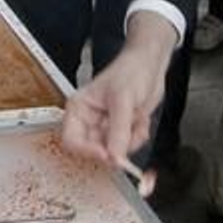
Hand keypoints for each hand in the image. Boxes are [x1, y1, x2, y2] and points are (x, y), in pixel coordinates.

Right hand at [60, 12, 175, 164]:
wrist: (150, 65)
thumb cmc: (130, 71)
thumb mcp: (123, 99)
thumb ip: (118, 130)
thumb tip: (114, 157)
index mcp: (79, 109)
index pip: (72, 140)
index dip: (88, 151)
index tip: (107, 155)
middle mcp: (89, 121)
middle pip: (94, 150)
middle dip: (116, 145)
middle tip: (130, 136)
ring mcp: (105, 127)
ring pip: (113, 152)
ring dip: (131, 140)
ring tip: (137, 119)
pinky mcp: (121, 131)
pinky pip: (127, 148)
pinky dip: (138, 137)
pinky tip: (141, 119)